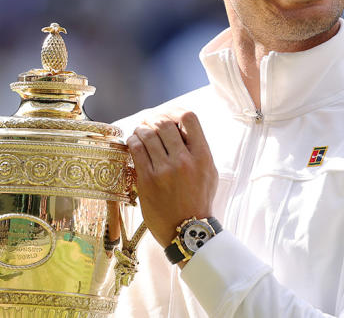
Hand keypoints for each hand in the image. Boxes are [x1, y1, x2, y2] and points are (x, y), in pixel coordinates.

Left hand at [127, 110, 217, 246]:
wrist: (187, 230)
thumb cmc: (198, 200)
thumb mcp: (209, 172)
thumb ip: (198, 150)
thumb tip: (182, 129)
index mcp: (203, 156)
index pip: (189, 118)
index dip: (176, 113)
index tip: (170, 118)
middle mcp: (184, 160)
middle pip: (165, 123)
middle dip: (155, 119)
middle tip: (150, 123)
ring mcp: (165, 170)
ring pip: (148, 133)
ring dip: (141, 129)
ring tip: (140, 132)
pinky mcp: (148, 180)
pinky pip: (136, 149)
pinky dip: (133, 141)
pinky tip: (134, 143)